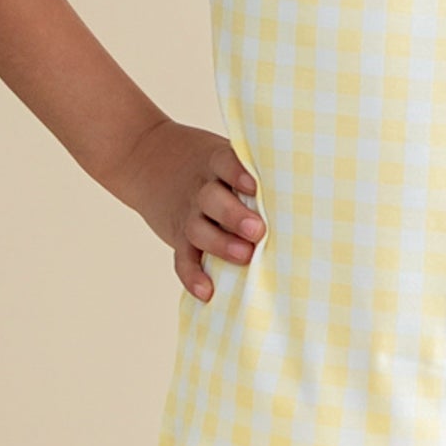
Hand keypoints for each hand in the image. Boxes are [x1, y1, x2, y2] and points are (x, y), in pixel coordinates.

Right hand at [111, 120, 264, 300]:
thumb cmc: (204, 164)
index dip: (238, 174)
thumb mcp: (219, 154)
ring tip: (245, 256)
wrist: (146, 158)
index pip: (225, 163)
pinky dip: (192, 276)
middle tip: (257, 230)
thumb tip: (299, 189)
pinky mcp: (177, 236)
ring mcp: (187, 214)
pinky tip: (207, 291)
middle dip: (234, 216)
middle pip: (212, 200)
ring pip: (198, 230)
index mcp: (214, 163)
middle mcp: (199, 189)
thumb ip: (249, 170)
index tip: (254, 186)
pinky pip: (182, 258)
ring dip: (220, 244)